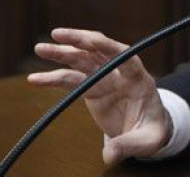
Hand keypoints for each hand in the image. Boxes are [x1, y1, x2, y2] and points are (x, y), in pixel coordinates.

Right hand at [27, 28, 171, 164]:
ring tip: (40, 48)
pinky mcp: (94, 89)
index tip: (93, 39)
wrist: (148, 131)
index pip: (127, 58)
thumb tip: (109, 155)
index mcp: (140, 81)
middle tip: (58, 34)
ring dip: (63, 53)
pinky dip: (55, 78)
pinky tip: (36, 79)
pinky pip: (73, 80)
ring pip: (83, 60)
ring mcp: (107, 80)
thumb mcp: (149, 140)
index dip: (111, 47)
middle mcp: (121, 75)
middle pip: (101, 52)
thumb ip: (130, 145)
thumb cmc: (153, 131)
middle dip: (81, 40)